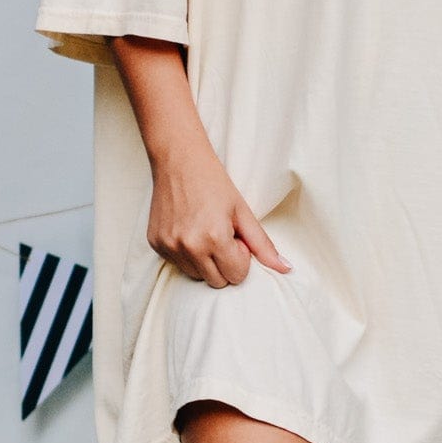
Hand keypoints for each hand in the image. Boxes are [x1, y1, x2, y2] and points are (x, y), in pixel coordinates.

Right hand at [147, 142, 291, 286]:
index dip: (240, 258)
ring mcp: (169, 247)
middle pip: (217, 282)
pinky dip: (186, 254)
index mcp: (214, 238)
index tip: (235, 236)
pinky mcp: (155, 244)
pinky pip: (177, 265)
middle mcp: (189, 247)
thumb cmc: (213, 183)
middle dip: (224, 264)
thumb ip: (263, 245)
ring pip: (196, 276)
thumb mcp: (243, 212)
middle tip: (221, 235)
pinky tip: (188, 229)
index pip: (236, 276)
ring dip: (204, 261)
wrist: (178, 160)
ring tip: (204, 232)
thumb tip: (286, 270)